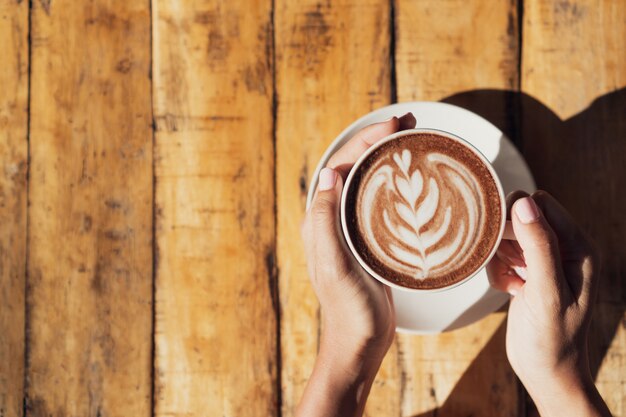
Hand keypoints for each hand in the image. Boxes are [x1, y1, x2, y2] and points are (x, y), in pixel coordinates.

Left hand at [297, 113, 415, 416]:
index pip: (340, 165)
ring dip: (386, 157)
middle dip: (377, 140)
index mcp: (320, 219)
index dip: (364, 140)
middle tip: (408, 122)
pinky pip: (379, 201)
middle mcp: (332, 219)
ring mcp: (351, 229)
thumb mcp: (335, 265)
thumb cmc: (348, 309)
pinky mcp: (369, 241)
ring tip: (412, 139)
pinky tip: (412, 180)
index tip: (394, 124)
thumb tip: (330, 174)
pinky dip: (394, 183)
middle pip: (354, 167)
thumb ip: (325, 221)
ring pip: (367, 181)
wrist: (359, 343)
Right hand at [488, 191, 610, 416]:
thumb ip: (539, 246)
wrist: (545, 372)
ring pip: (508, 236)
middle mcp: (564, 249)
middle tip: (513, 269)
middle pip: (521, 217)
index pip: (542, 204)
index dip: (518, 218)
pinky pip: (502, 255)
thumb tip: (524, 202)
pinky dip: (498, 271)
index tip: (509, 246)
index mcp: (579, 247)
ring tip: (513, 282)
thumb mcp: (546, 292)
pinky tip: (510, 290)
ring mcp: (545, 261)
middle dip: (506, 240)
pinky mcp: (529, 273)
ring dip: (500, 257)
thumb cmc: (552, 338)